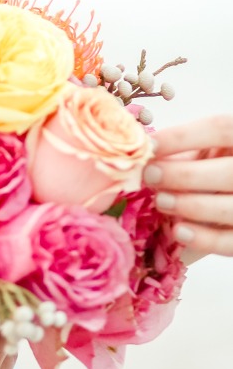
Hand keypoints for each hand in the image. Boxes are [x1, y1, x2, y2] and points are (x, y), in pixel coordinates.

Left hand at [145, 116, 232, 259]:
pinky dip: (206, 239)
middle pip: (228, 172)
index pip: (219, 129)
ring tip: (161, 201)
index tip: (149, 145)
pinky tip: (179, 232)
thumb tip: (144, 157)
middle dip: (184, 175)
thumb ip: (182, 152)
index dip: (182, 137)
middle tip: (150, 176)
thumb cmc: (213, 166)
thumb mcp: (206, 149)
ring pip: (232, 208)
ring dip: (192, 206)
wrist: (230, 190)